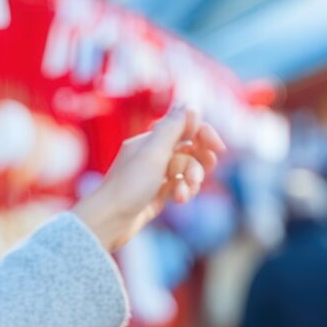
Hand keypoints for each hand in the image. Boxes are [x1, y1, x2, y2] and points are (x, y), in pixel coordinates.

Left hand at [72, 107, 225, 251]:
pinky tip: (179, 200)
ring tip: (183, 193)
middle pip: (189, 150)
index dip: (204, 134)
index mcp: (150, 140)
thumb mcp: (154, 152)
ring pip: (186, 170)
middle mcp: (152, 155)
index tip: (218, 148)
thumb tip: (190, 105)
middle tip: (196, 177)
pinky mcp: (156, 195)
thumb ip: (173, 126)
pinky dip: (183, 191)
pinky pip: (180, 187)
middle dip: (198, 163)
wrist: (108, 221)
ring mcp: (155, 175)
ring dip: (191, 181)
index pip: (184, 128)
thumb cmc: (129, 185)